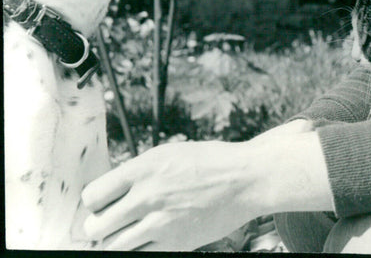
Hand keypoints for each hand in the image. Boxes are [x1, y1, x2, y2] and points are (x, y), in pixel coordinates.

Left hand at [81, 120, 329, 250]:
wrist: (246, 179)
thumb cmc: (210, 162)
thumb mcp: (170, 154)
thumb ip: (139, 172)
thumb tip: (109, 193)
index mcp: (145, 167)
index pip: (93, 195)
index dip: (94, 203)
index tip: (102, 204)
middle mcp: (148, 195)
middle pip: (96, 225)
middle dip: (99, 226)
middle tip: (110, 223)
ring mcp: (161, 222)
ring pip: (113, 246)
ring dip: (116, 241)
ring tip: (128, 233)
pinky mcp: (175, 243)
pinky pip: (139, 256)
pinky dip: (138, 250)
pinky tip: (148, 240)